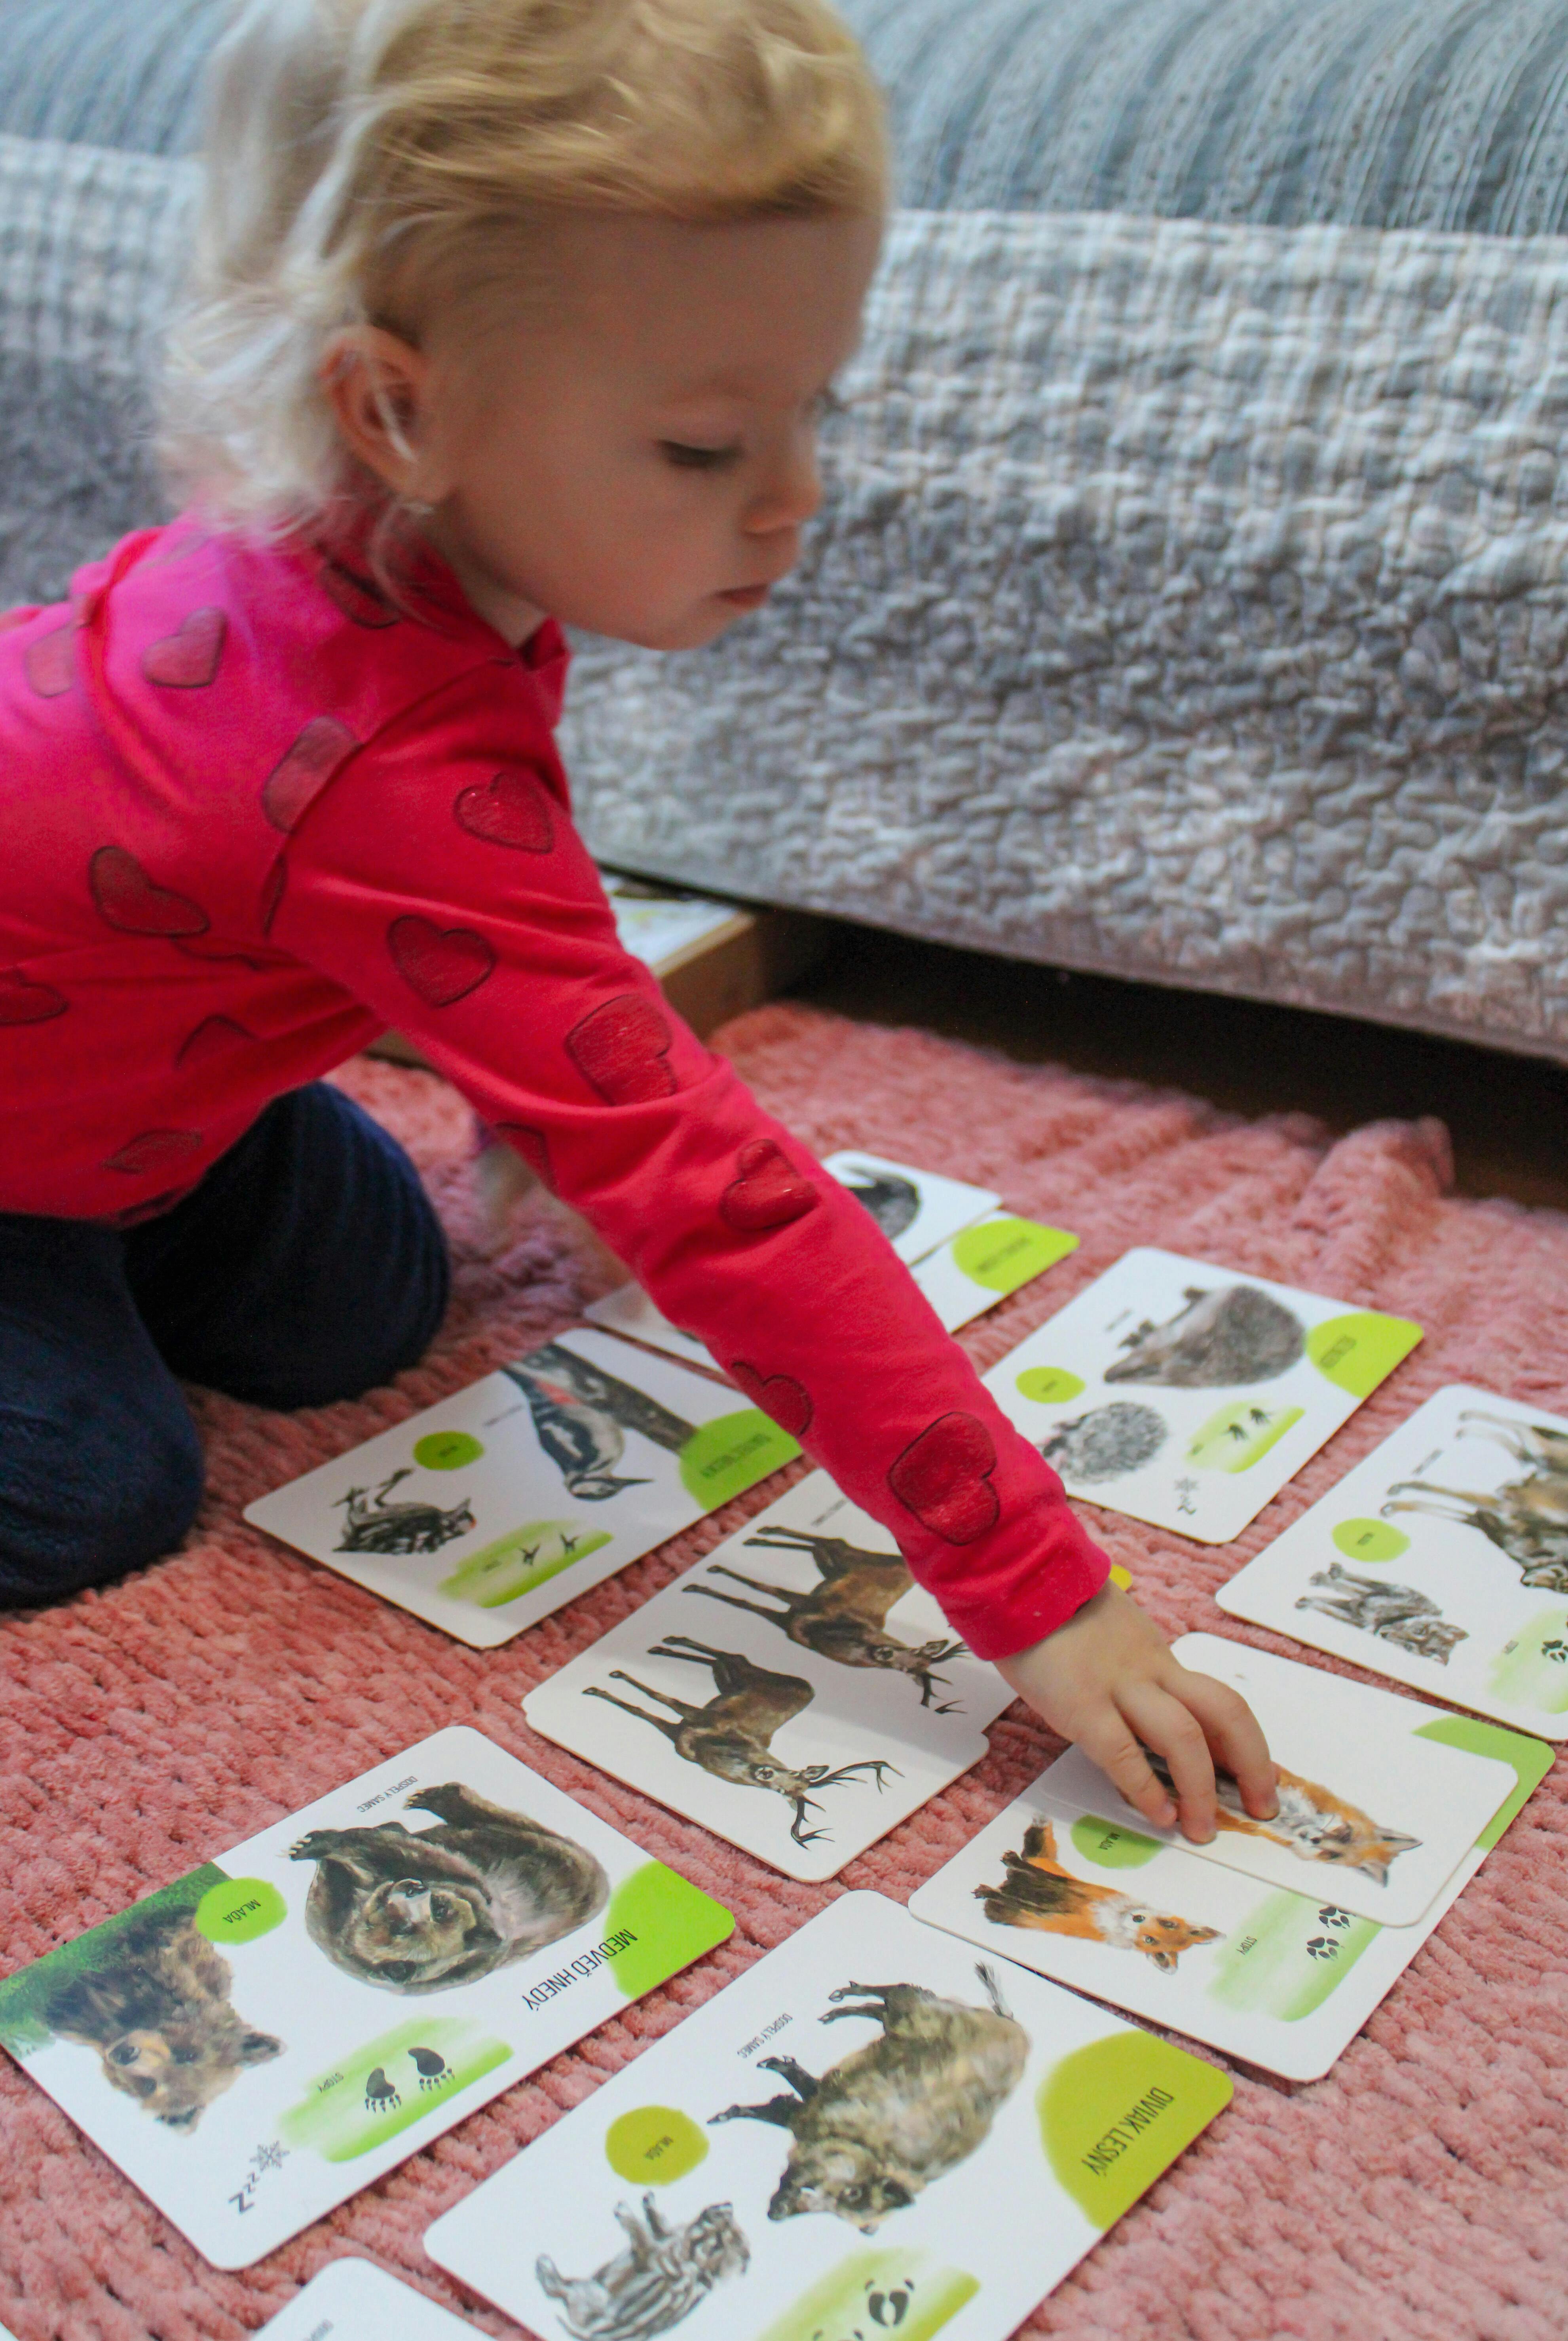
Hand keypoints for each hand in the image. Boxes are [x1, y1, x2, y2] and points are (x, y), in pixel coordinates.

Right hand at [996, 1582, 1276, 1842]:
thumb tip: (1142, 1718)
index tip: (1257, 1777)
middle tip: (1261, 1805)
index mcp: (1155, 1655)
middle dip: (1252, 1763)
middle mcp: (1149, 1669)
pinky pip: (1123, 1753)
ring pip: (1184, 1736)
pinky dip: (1146, 1790)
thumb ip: (1128, 1671)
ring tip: (1203, 1827)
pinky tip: (1159, 1815)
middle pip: (1224, 1712)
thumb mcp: (1105, 1634)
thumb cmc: (1049, 1609)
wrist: (1015, 1579)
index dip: (1247, 1745)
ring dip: (1201, 1789)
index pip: (1217, 1701)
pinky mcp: (1081, 1703)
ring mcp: (1118, 1685)